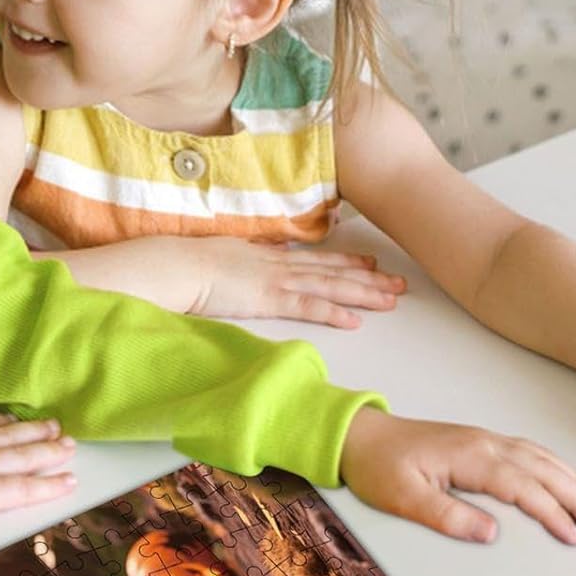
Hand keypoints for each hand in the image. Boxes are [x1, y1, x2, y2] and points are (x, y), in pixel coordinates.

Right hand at [191, 238, 405, 325]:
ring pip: (329, 286)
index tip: (372, 262)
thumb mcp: (223, 254)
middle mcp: (279, 265)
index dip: (347, 260)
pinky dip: (332, 313)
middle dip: (369, 278)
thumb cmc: (189, 263)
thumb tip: (251, 255)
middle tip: (400, 284)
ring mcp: (275, 281)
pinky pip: (306, 307)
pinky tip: (354, 321)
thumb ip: (244, 256)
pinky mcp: (266, 300)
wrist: (175, 265)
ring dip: (363, 293)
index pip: (316, 259)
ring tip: (391, 300)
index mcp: (269, 256)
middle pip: (333, 271)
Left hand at [338, 406, 575, 544]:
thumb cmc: (378, 465)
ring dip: (573, 482)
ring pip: (543, 458)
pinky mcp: (479, 442)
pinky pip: (530, 451)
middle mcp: (485, 443)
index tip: (575, 538)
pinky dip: (555, 467)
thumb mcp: (403, 498)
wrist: (358, 435)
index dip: (553, 513)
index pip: (524, 487)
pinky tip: (564, 479)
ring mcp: (484, 439)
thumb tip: (490, 533)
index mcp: (471, 457)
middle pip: (545, 470)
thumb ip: (446, 515)